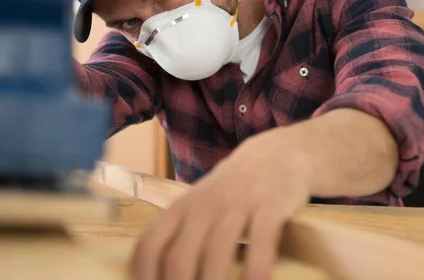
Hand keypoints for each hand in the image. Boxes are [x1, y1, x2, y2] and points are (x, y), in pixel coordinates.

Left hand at [131, 130, 312, 279]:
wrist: (274, 156)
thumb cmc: (230, 192)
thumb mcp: (198, 208)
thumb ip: (180, 238)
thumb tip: (161, 278)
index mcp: (179, 210)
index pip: (149, 248)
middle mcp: (203, 207)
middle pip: (179, 260)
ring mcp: (236, 204)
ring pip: (216, 253)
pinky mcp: (270, 206)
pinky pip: (261, 244)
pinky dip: (255, 273)